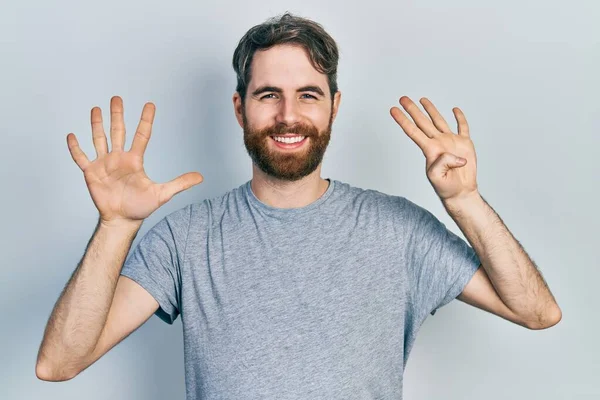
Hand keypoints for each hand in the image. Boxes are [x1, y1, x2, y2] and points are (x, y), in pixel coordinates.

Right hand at [67, 96, 202, 225]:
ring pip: (99, 139)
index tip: (150, 104)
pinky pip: (81, 158)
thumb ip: (180, 183)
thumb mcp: (162, 194)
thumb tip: (201, 177)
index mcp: (135, 160)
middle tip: (117, 98)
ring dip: (97, 124)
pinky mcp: (91, 173)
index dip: (146, 120)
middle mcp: (119, 158)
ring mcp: (104, 164)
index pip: (142, 135)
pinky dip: (76, 148)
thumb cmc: (141, 207)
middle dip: (117, 115)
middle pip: (118, 131)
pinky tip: (72, 135)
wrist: (122, 220)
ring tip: (96, 108)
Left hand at [390, 96, 477, 202]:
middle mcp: (438, 142)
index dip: (403, 120)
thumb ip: (441, 162)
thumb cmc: (446, 187)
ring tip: (422, 99)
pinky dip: (460, 118)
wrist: (461, 192)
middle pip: (422, 122)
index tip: (393, 110)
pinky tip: (455, 110)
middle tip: (403, 98)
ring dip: (431, 110)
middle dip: (412, 110)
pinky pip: (462, 127)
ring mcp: (451, 141)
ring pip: (439, 121)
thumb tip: (451, 153)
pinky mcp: (464, 143)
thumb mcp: (437, 177)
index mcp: (429, 149)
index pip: (413, 131)